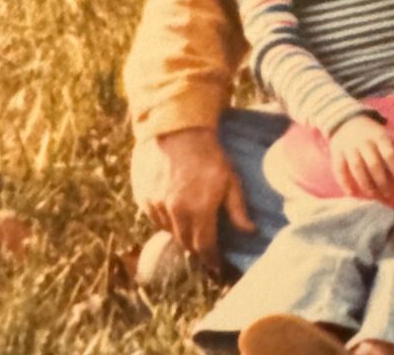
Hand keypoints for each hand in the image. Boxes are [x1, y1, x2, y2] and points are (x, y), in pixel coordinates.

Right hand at [130, 127, 253, 268]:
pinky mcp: (143, 196)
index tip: (216, 265)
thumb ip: (238, 209)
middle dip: (196, 246)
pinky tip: (174, 207)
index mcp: (199, 211)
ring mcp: (156, 205)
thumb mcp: (230, 179)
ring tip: (190, 222)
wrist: (178, 129)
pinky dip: (165, 218)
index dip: (211, 258)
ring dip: (180, 231)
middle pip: (185, 243)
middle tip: (205, 243)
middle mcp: (175, 213)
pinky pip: (154, 218)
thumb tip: (250, 232)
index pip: (204, 247)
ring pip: (168, 232)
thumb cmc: (209, 154)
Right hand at [329, 115, 393, 199]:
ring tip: (373, 196)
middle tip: (389, 194)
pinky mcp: (337, 153)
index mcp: (378, 136)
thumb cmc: (370, 133)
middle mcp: (364, 142)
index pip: (389, 154)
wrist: (345, 119)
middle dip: (382, 181)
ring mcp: (349, 147)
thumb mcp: (383, 134)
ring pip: (357, 167)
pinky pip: (340, 169)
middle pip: (373, 163)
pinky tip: (351, 194)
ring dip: (365, 183)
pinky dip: (345, 182)